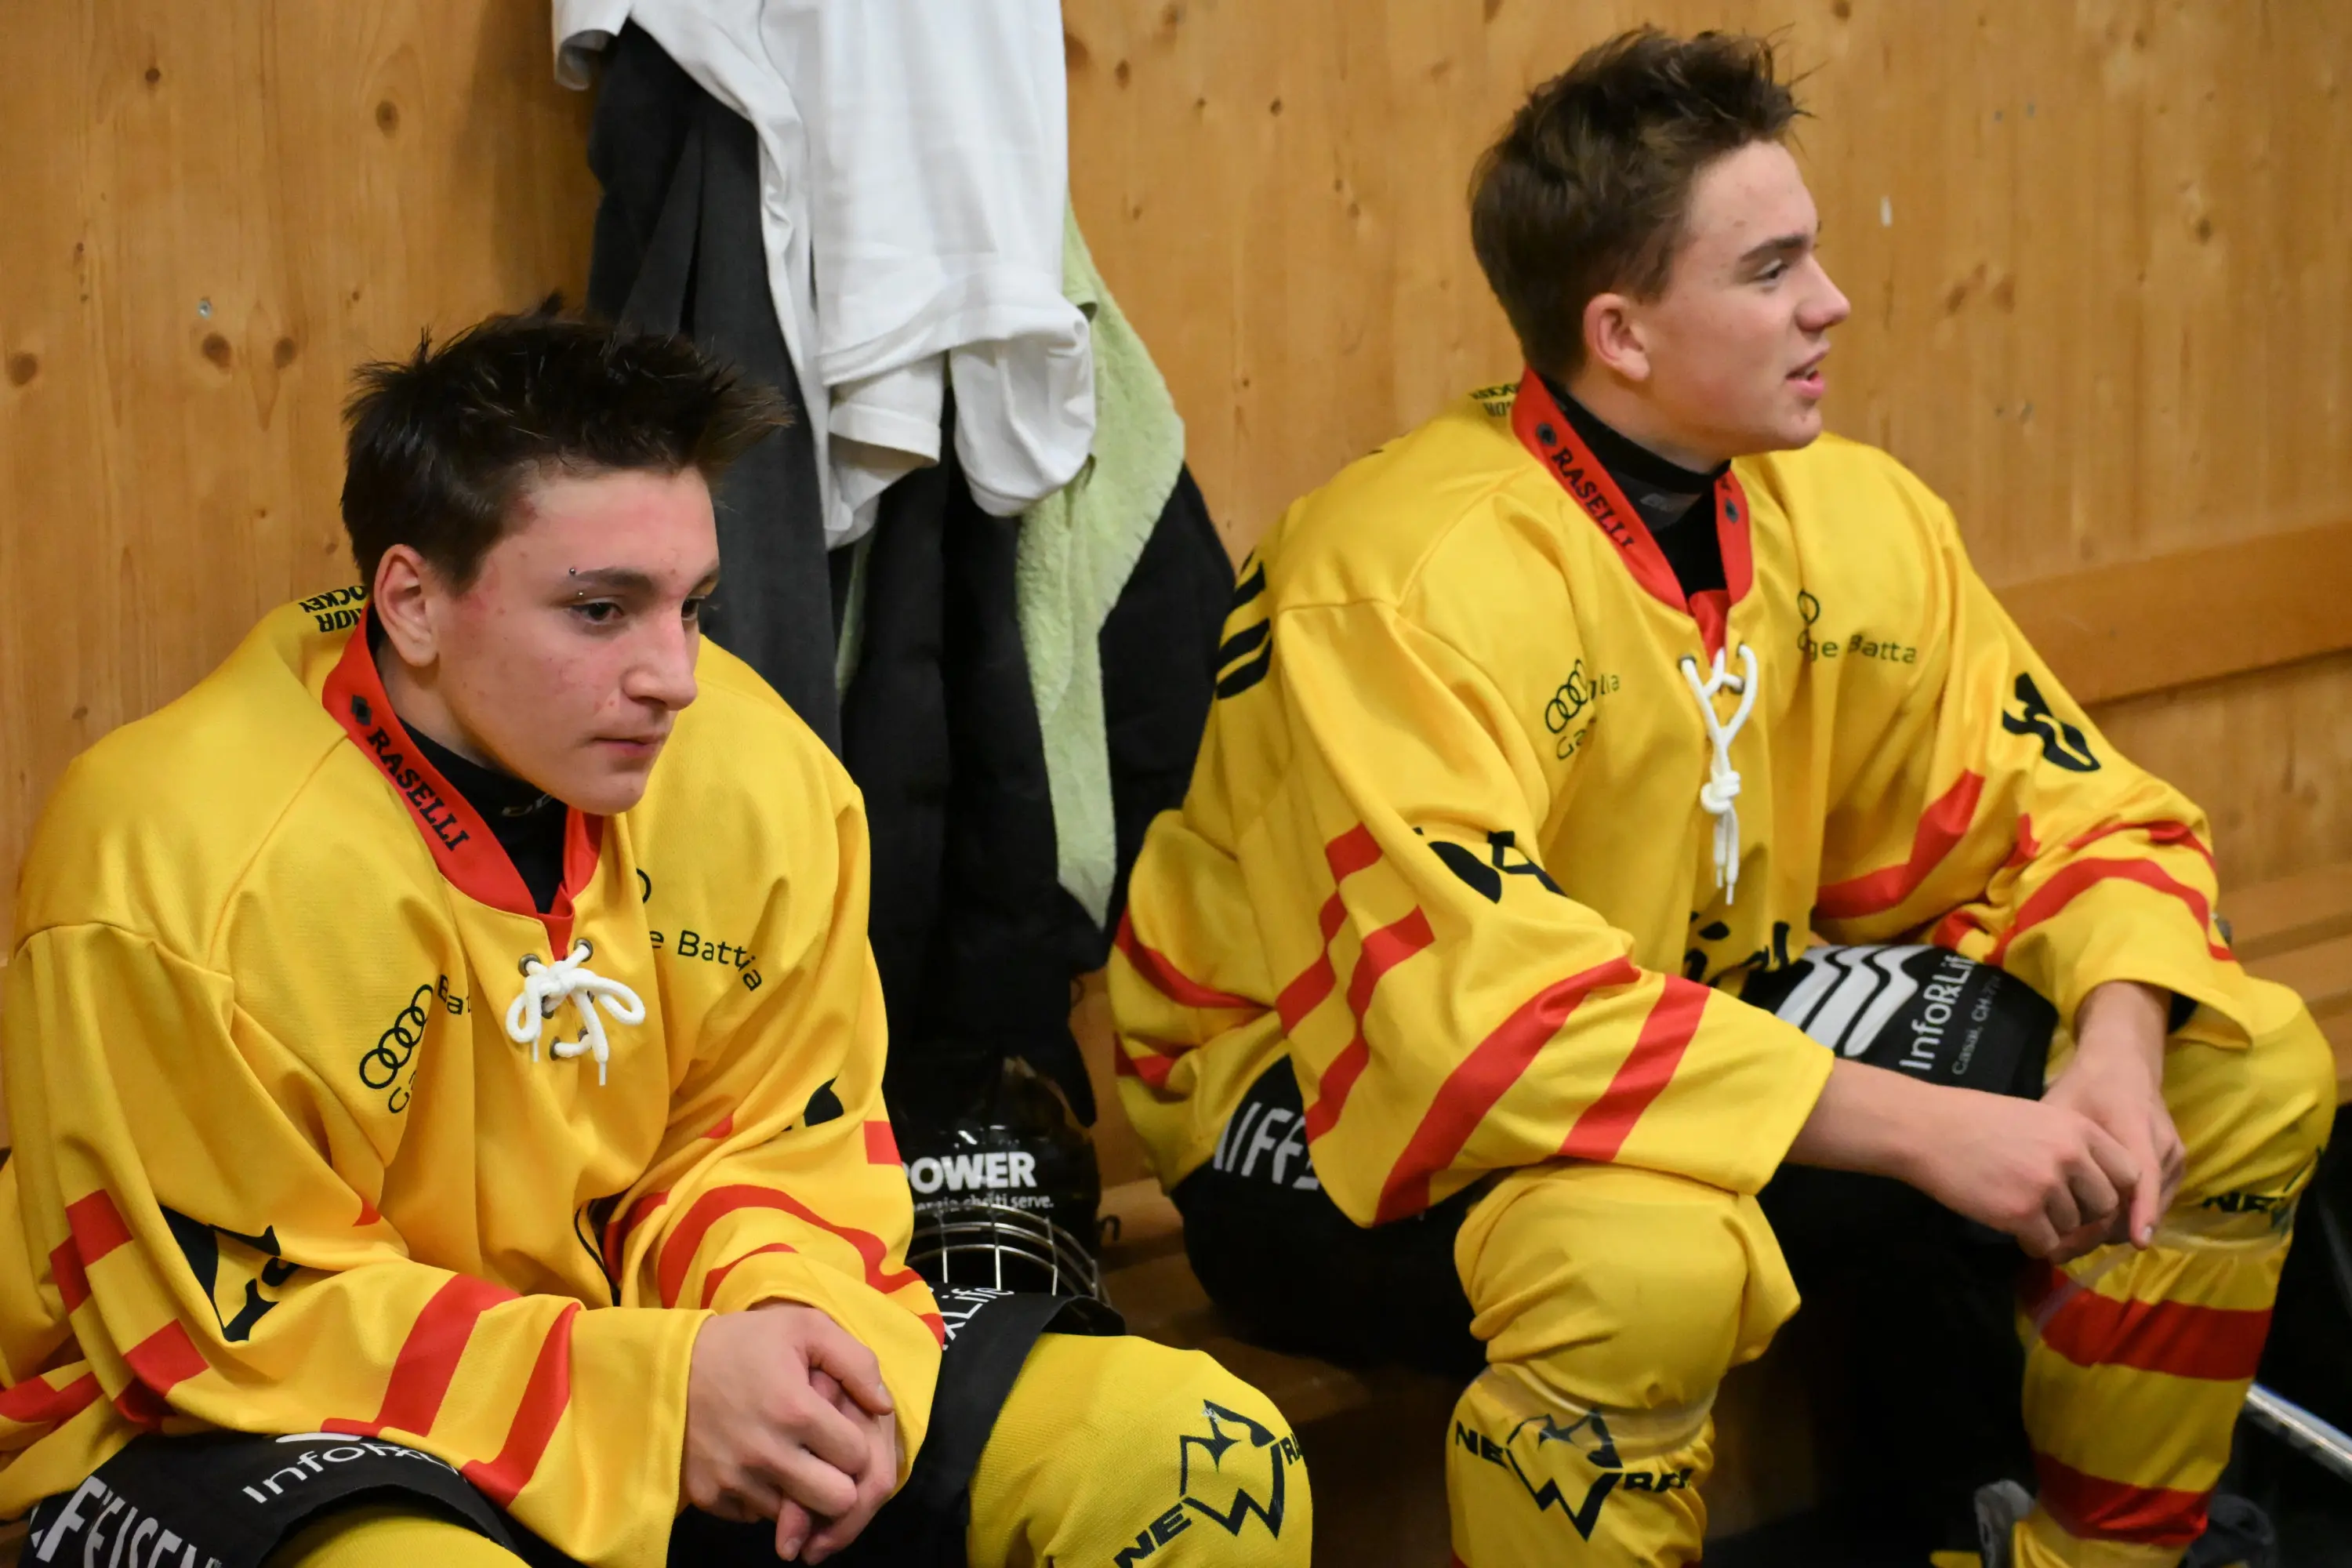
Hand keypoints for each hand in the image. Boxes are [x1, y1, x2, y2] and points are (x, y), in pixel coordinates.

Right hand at [682, 1304, 896, 1557]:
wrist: (665, 1366)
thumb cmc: (743, 1343)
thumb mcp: (804, 1328)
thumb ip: (855, 1362)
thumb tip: (883, 1406)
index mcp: (795, 1410)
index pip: (858, 1458)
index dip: (857, 1444)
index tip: (841, 1430)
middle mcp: (766, 1453)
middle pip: (836, 1502)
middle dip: (840, 1482)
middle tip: (825, 1458)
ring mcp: (735, 1479)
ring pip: (797, 1516)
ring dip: (800, 1492)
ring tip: (789, 1457)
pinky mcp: (709, 1496)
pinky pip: (755, 1517)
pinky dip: (763, 1498)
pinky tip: (758, 1465)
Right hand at [1788, 1057, 2142, 1261]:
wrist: (1925, 1129)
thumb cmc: (1973, 1119)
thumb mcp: (2035, 1117)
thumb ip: (2069, 1145)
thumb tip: (2092, 1183)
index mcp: (2078, 1128)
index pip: (2127, 1171)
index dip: (2112, 1189)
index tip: (2093, 1197)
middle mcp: (2071, 1157)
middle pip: (2105, 1205)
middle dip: (2085, 1215)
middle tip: (2058, 1215)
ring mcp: (2047, 1186)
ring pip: (2073, 1228)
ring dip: (2053, 1228)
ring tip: (2024, 1215)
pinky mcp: (2022, 1213)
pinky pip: (2046, 1244)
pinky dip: (2034, 1244)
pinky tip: (2016, 1231)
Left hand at [2046, 981, 2184, 1250]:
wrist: (2123, 1066)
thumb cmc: (2086, 1086)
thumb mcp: (2061, 1109)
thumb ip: (2053, 1148)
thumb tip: (2026, 1192)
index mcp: (2137, 1128)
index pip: (2145, 1177)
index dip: (2142, 1212)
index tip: (2138, 1243)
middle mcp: (2163, 1147)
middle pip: (2143, 1203)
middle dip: (2106, 1233)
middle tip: (2062, 1250)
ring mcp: (2174, 1159)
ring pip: (2148, 1209)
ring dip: (2113, 1230)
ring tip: (2068, 1243)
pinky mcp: (2175, 1169)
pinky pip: (2152, 1203)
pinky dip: (2125, 1218)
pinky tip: (2090, 1225)